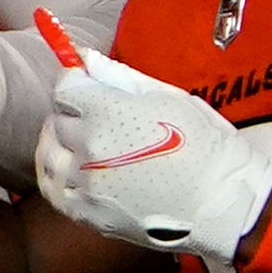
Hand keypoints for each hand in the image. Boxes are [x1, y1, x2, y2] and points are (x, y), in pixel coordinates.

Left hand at [30, 13, 271, 259]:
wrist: (222, 201)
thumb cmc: (204, 144)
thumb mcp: (169, 98)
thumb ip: (121, 77)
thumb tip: (86, 59)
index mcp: (109, 111)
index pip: (65, 88)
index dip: (74, 83)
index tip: (84, 86)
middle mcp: (90, 145)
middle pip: (58, 120)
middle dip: (72, 114)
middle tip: (91, 117)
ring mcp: (87, 182)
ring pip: (50, 155)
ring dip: (60, 145)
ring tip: (79, 144)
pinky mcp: (89, 213)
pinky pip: (54, 190)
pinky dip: (58, 177)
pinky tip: (71, 171)